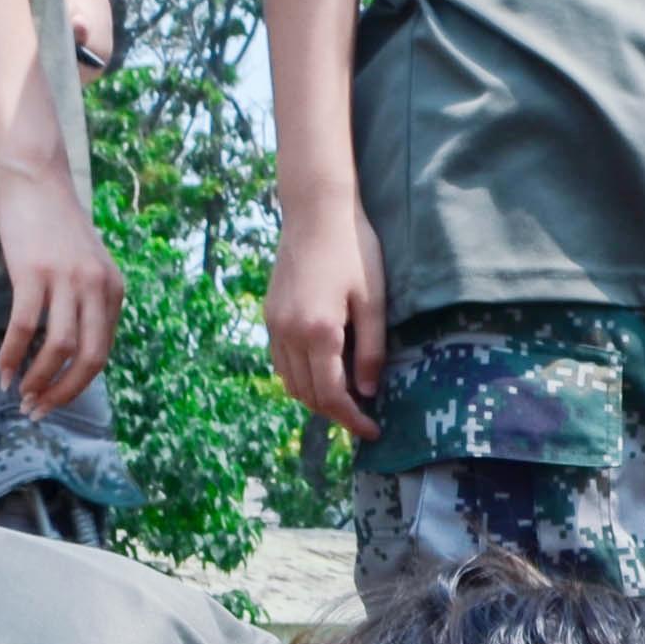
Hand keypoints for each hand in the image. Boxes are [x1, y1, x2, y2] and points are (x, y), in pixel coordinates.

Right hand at [0, 164, 123, 416]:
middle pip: (89, 358)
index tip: (54, 400)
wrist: (36, 177)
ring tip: (21, 396)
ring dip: (39, 380)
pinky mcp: (34, 271)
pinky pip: (25, 327)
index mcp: (113, 289)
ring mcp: (67, 279)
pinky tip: (2, 372)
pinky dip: (13, 355)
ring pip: (59, 347)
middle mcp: (97, 286)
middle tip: (40, 411)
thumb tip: (71, 346)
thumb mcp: (86, 263)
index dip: (78, 384)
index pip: (102, 351)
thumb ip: (86, 299)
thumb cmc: (55, 222)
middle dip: (64, 392)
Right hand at [266, 188, 389, 444]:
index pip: (332, 395)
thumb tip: (368, 392)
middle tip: (363, 418)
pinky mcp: (270, 315)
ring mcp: (275, 325)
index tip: (373, 431)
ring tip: (345, 398)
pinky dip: (300, 378)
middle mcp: (290, 333)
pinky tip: (322, 372)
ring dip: (315, 398)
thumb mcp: (373, 300)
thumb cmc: (353, 250)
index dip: (353, 420)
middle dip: (335, 414)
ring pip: (290, 383)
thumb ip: (371, 350)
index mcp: (319, 332)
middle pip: (308, 396)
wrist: (316, 212)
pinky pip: (281, 362)